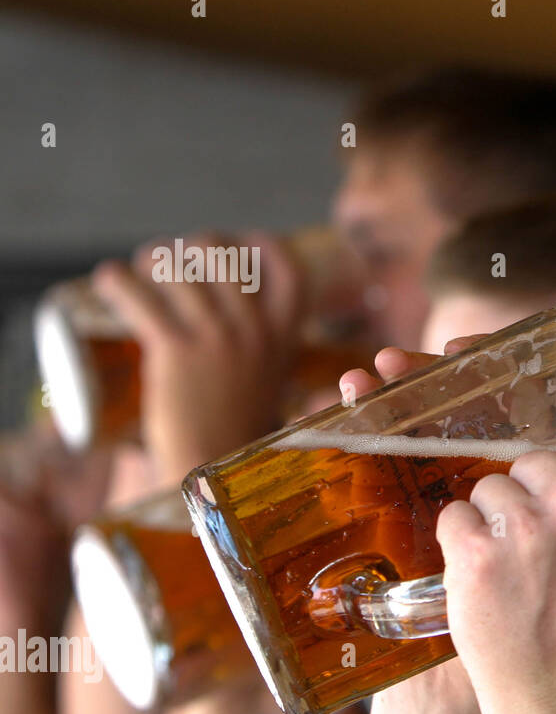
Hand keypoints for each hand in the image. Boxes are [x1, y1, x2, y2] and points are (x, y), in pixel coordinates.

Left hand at [93, 231, 304, 480]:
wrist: (216, 471)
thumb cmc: (238, 436)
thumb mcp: (267, 385)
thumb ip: (261, 355)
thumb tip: (238, 332)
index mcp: (283, 337)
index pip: (288, 269)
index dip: (263, 246)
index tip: (242, 243)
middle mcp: (254, 330)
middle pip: (222, 254)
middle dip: (192, 247)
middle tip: (174, 262)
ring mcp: (217, 338)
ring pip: (180, 265)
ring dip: (154, 259)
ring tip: (142, 271)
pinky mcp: (176, 351)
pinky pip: (141, 296)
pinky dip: (118, 281)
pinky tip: (109, 280)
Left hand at [341, 337, 555, 713]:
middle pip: (532, 462)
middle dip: (531, 502)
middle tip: (542, 558)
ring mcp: (525, 527)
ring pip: (490, 489)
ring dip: (495, 525)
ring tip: (516, 576)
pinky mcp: (476, 556)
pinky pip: (454, 518)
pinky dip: (461, 547)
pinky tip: (485, 582)